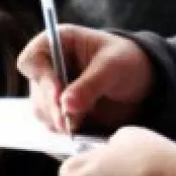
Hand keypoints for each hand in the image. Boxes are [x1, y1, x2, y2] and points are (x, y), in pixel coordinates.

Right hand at [17, 25, 153, 132]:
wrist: (144, 82)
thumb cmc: (128, 61)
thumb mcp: (113, 68)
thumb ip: (90, 85)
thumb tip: (66, 105)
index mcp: (57, 44)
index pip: (31, 60)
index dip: (41, 78)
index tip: (58, 95)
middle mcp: (50, 67)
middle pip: (36, 91)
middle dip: (52, 108)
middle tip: (70, 122)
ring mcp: (53, 91)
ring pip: (41, 111)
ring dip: (57, 121)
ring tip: (79, 126)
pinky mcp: (62, 112)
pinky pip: (53, 125)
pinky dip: (65, 131)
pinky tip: (80, 132)